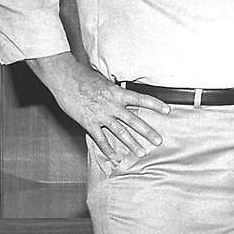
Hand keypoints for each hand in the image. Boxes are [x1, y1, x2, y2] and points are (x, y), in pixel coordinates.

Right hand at [27, 52, 169, 162]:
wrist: (66, 78)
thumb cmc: (84, 77)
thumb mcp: (105, 81)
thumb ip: (115, 91)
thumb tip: (122, 94)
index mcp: (118, 93)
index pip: (142, 99)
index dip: (156, 105)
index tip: (168, 110)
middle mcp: (112, 105)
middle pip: (134, 120)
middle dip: (147, 132)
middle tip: (158, 141)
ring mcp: (101, 115)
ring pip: (120, 132)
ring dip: (132, 143)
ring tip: (141, 152)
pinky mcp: (88, 122)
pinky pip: (100, 138)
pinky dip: (107, 148)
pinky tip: (114, 157)